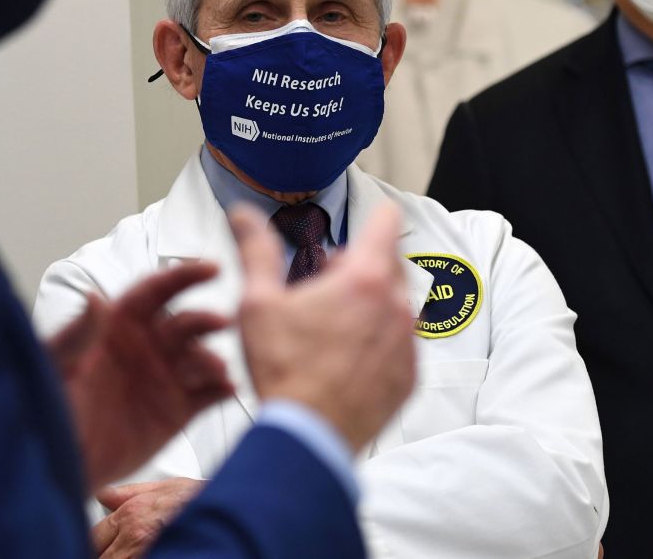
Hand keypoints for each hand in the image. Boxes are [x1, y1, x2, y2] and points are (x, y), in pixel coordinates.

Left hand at [45, 263, 233, 491]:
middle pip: (184, 323)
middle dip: (205, 319)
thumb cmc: (47, 407)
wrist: (56, 462)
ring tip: (217, 369)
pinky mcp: (176, 412)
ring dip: (213, 358)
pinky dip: (222, 390)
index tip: (211, 267)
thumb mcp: (55, 368)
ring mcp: (163, 379)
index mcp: (118, 326)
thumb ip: (77, 335)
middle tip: (222, 321)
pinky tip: (229, 389)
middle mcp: (146, 347)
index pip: (154, 292)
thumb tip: (96, 297)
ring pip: (200, 358)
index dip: (182, 277)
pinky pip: (207, 395)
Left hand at [92, 478, 204, 558]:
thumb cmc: (205, 501)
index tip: (101, 549)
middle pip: (99, 555)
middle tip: (120, 550)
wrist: (232, 511)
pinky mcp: (160, 556)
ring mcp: (143, 552)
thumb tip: (104, 495)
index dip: (96, 545)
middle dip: (105, 555)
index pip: (95, 536)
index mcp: (132, 514)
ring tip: (130, 552)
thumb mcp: (171, 487)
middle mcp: (134, 535)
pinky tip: (150, 553)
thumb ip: (133, 492)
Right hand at [231, 201, 416, 451]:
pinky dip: (380, 339)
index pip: (387, 222)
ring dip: (372, 302)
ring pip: (397, 303)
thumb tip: (243, 215)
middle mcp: (396, 306)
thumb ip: (255, 251)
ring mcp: (408, 343)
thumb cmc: (283, 371)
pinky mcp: (409, 375)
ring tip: (332, 324)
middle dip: (362, 265)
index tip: (364, 221)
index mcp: (364, 280)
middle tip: (326, 285)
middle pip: (391, 263)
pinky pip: (401, 342)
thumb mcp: (258, 303)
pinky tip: (345, 356)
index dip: (374, 215)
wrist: (308, 436)